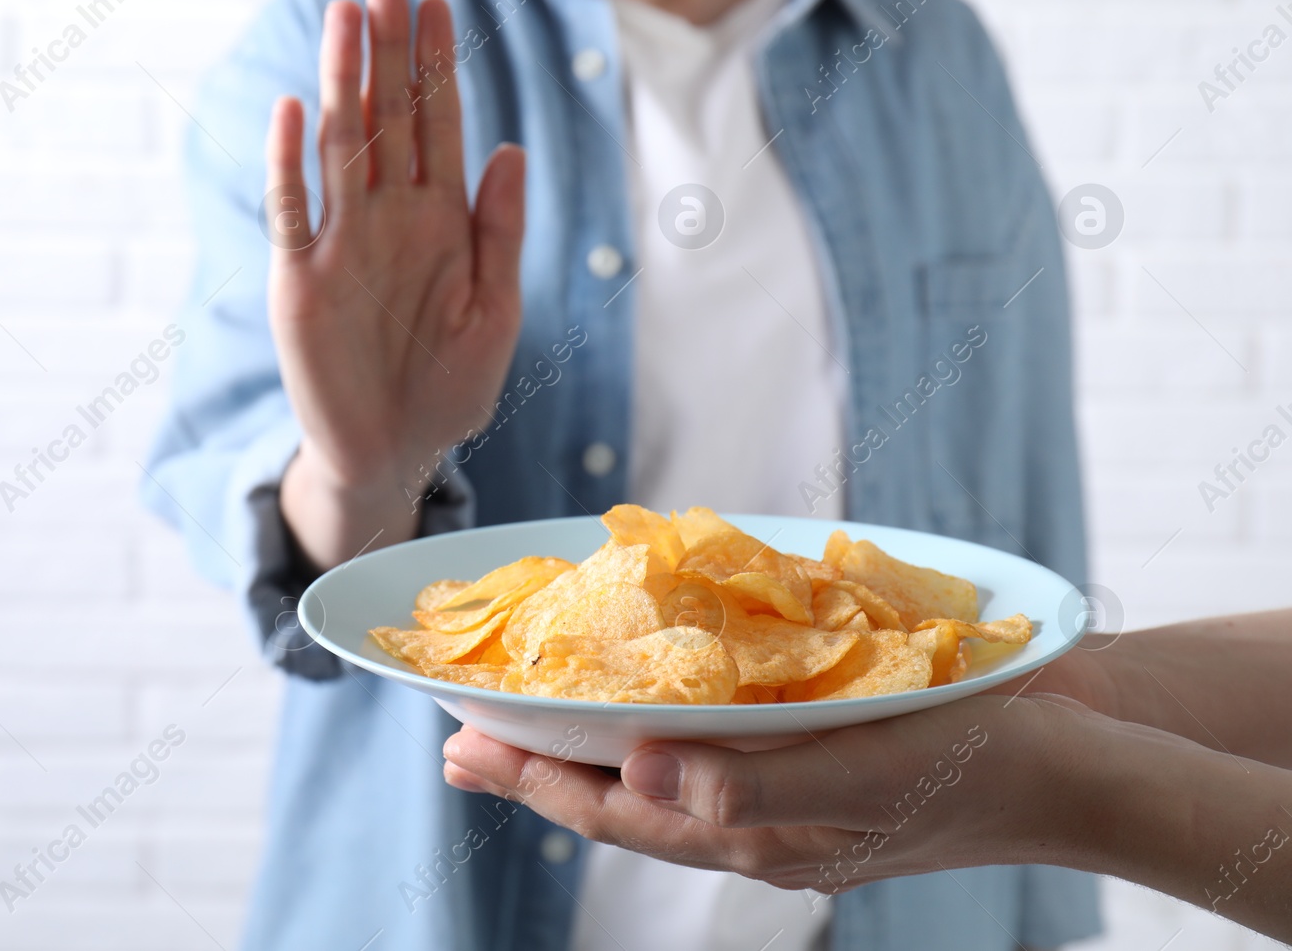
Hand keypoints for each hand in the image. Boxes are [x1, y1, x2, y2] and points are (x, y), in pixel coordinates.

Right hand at [269, 0, 525, 570]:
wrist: (395, 455)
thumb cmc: (450, 388)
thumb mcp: (495, 312)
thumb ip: (500, 233)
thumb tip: (511, 149)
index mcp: (442, 220)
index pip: (439, 126)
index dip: (438, 66)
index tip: (438, 3)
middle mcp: (389, 218)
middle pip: (388, 117)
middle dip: (389, 50)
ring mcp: (341, 244)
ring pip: (342, 148)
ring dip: (343, 83)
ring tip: (346, 17)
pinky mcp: (301, 281)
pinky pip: (293, 212)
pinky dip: (290, 164)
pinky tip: (295, 109)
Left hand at [442, 693, 1105, 891]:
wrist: (1074, 764)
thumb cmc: (975, 763)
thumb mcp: (865, 771)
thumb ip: (753, 782)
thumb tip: (641, 777)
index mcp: (757, 833)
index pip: (619, 812)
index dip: (534, 779)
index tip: (459, 744)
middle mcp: (758, 820)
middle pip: (624, 799)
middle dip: (539, 769)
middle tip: (460, 738)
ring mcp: (786, 794)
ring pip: (662, 778)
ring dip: (590, 747)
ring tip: (528, 723)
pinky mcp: (815, 758)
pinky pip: (714, 749)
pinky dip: (662, 724)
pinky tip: (650, 701)